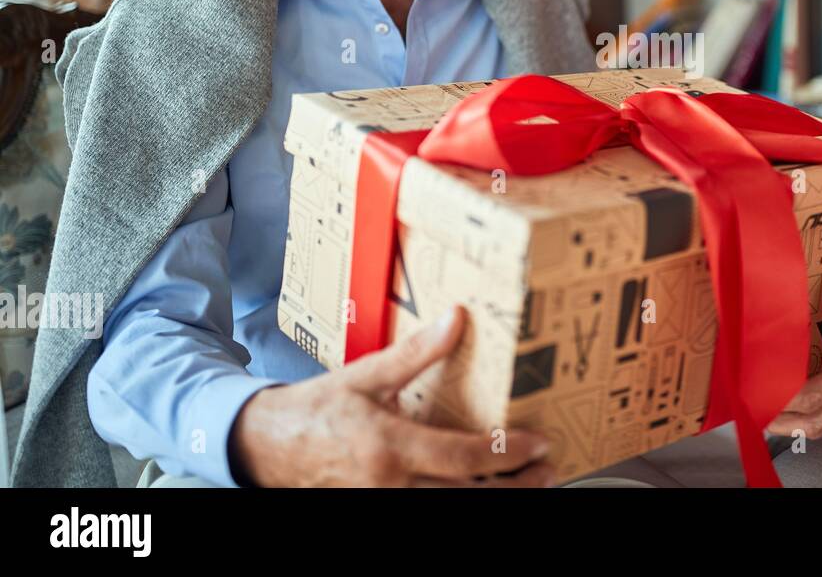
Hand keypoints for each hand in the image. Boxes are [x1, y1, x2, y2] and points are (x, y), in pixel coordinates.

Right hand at [231, 306, 555, 486]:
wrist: (263, 446)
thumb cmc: (315, 411)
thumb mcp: (367, 374)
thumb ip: (417, 353)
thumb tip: (455, 319)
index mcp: (388, 446)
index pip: (463, 457)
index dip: (507, 453)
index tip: (538, 444)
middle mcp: (388, 484)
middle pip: (467, 496)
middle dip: (516, 487)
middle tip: (548, 472)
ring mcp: (382, 504)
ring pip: (451, 510)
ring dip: (495, 501)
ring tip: (529, 487)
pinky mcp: (376, 511)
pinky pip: (428, 512)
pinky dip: (459, 502)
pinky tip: (483, 492)